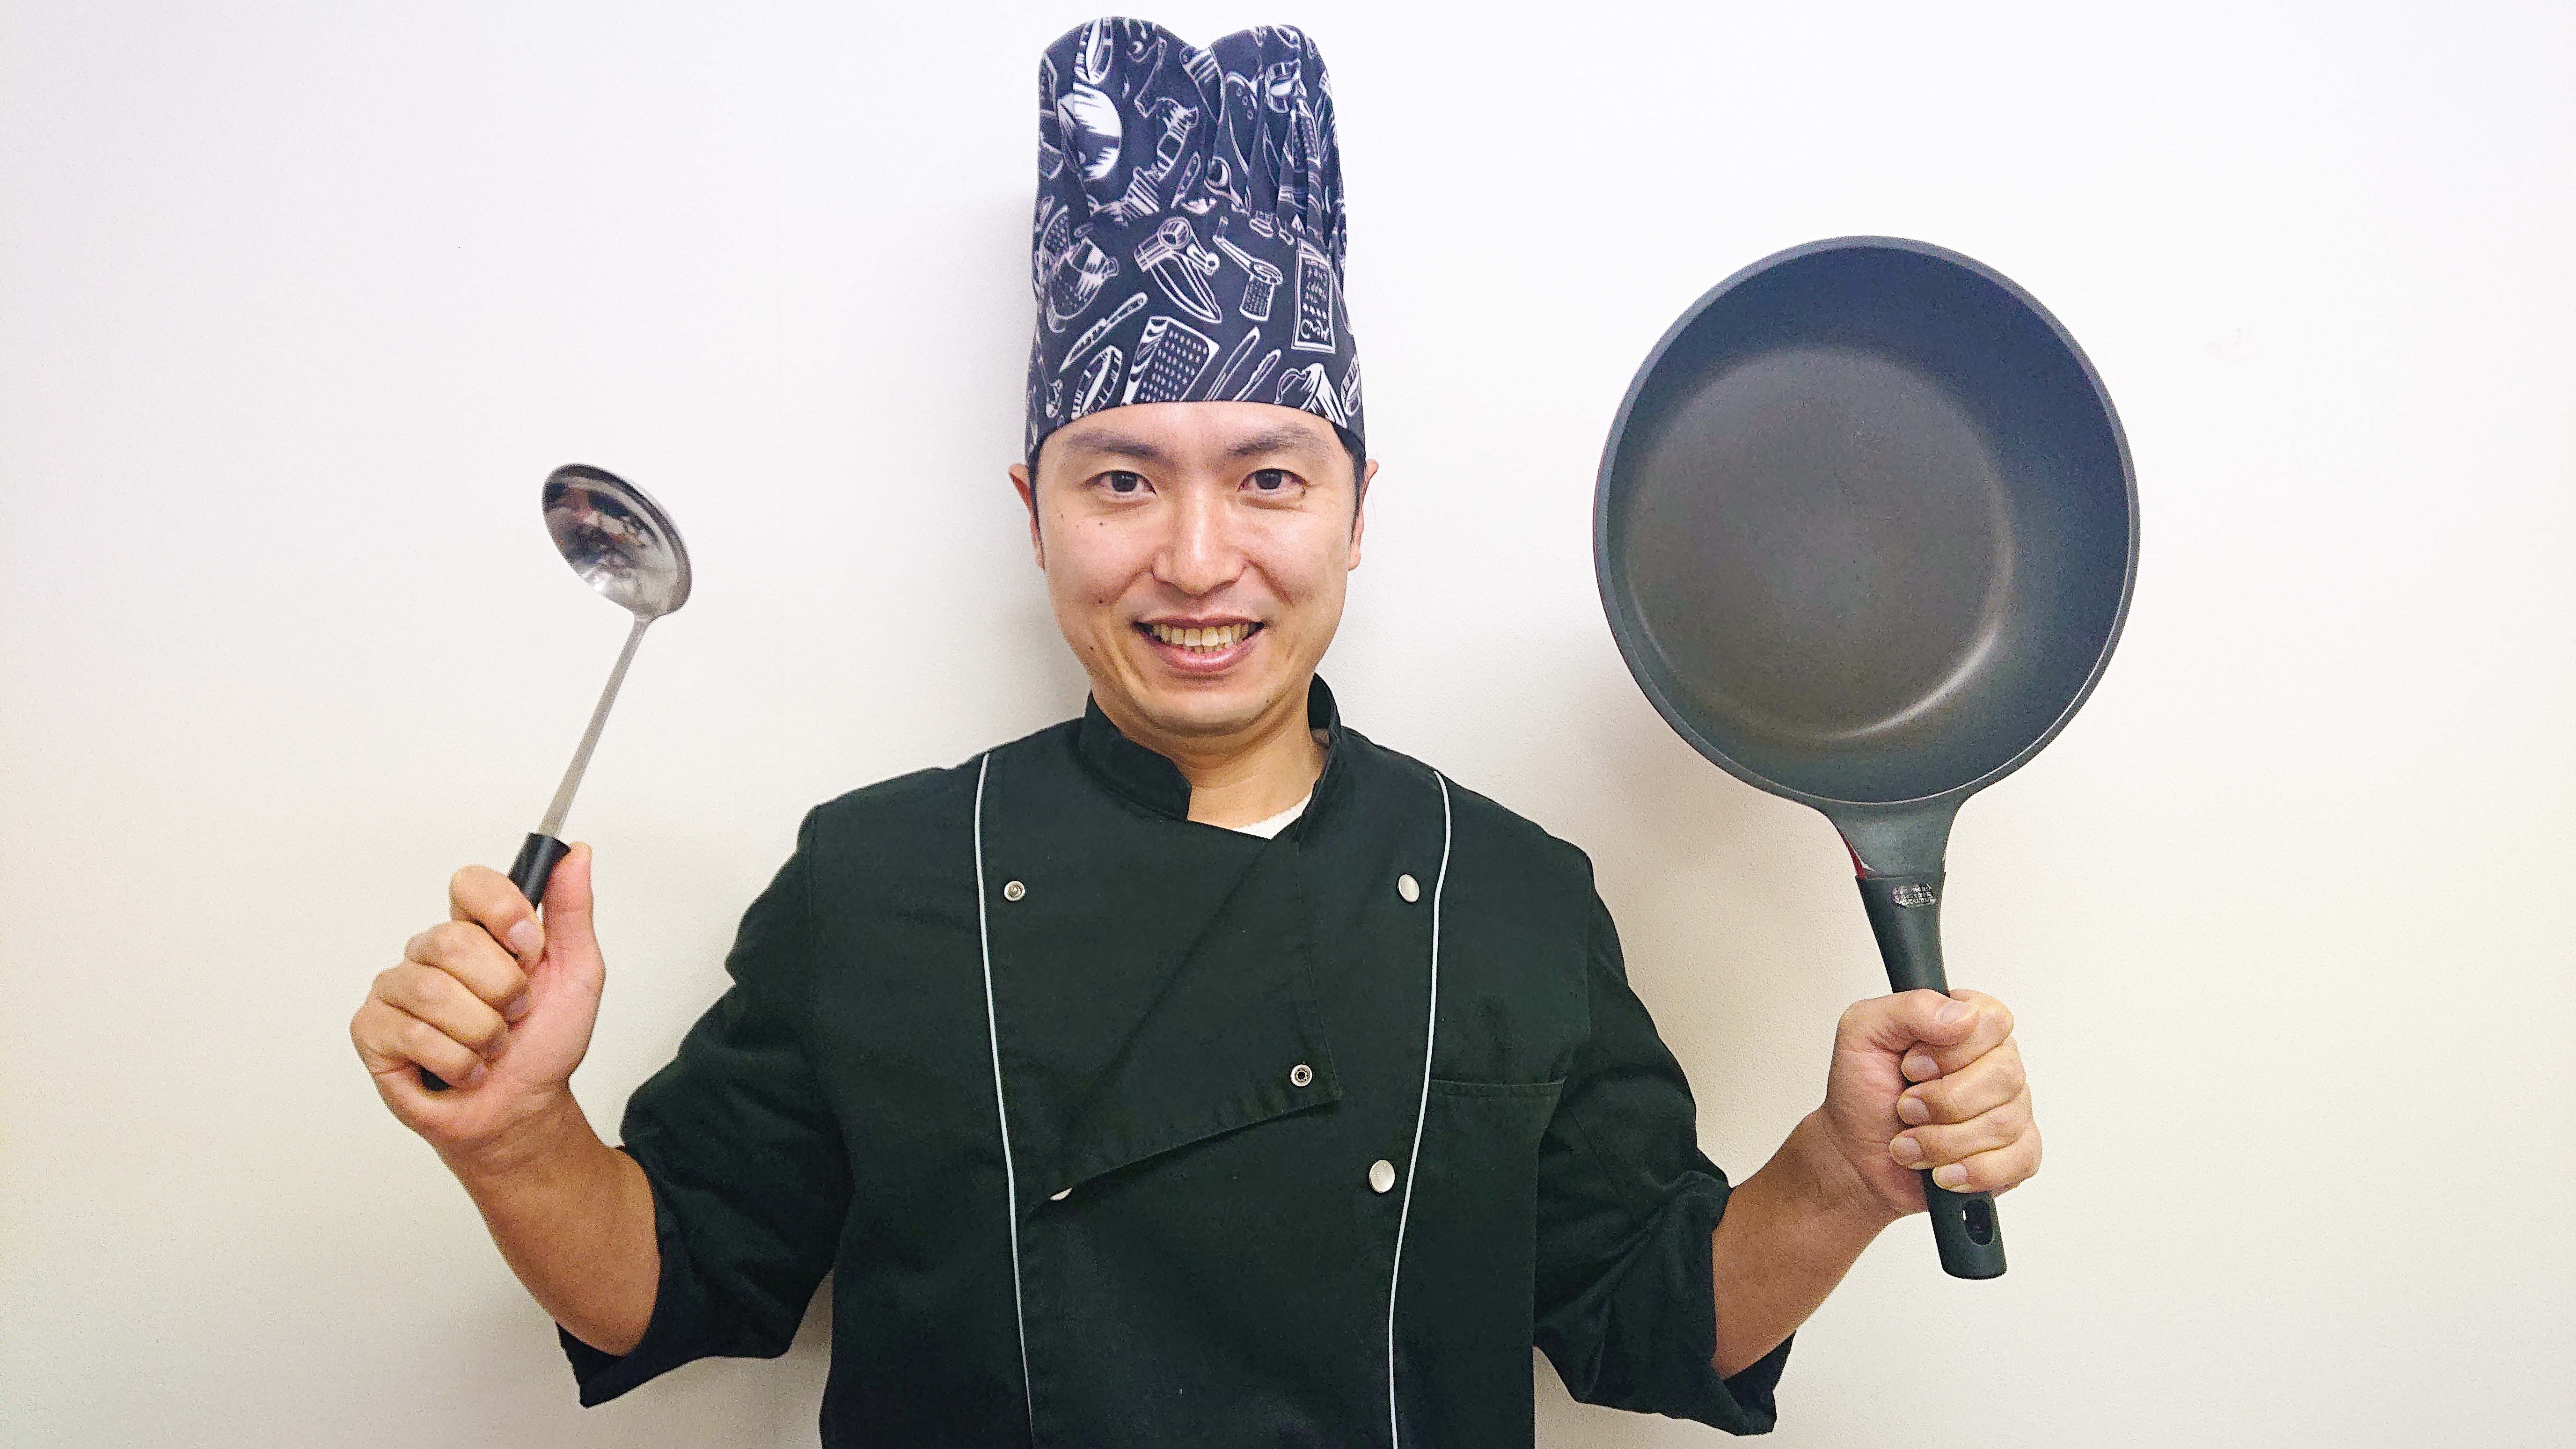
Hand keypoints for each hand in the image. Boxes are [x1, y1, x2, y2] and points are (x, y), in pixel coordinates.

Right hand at [349, 843, 607, 1163]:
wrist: (523, 1108)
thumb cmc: (545, 1044)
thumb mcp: (578, 973)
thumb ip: (572, 910)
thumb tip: (577, 853)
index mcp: (476, 930)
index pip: (470, 884)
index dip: (502, 913)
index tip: (528, 948)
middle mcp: (430, 951)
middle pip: (453, 941)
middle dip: (502, 991)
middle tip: (514, 1016)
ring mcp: (396, 988)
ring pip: (435, 992)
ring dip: (482, 1033)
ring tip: (492, 1047)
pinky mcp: (372, 1029)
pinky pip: (414, 1035)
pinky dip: (457, 1062)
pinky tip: (464, 1069)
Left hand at [1814, 988, 2039, 1219]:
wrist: (1855, 1158)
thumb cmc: (1863, 1094)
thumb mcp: (1862, 1032)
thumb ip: (1910, 1008)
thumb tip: (1963, 1015)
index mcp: (1967, 1026)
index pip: (1992, 1021)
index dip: (1949, 1051)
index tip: (1911, 1067)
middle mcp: (1995, 1063)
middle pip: (2004, 1075)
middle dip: (1942, 1101)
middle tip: (1905, 1108)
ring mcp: (2011, 1109)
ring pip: (2004, 1123)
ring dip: (1942, 1141)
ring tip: (1910, 1142)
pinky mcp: (2015, 1155)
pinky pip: (2018, 1161)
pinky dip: (1970, 1171)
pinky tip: (1941, 1171)